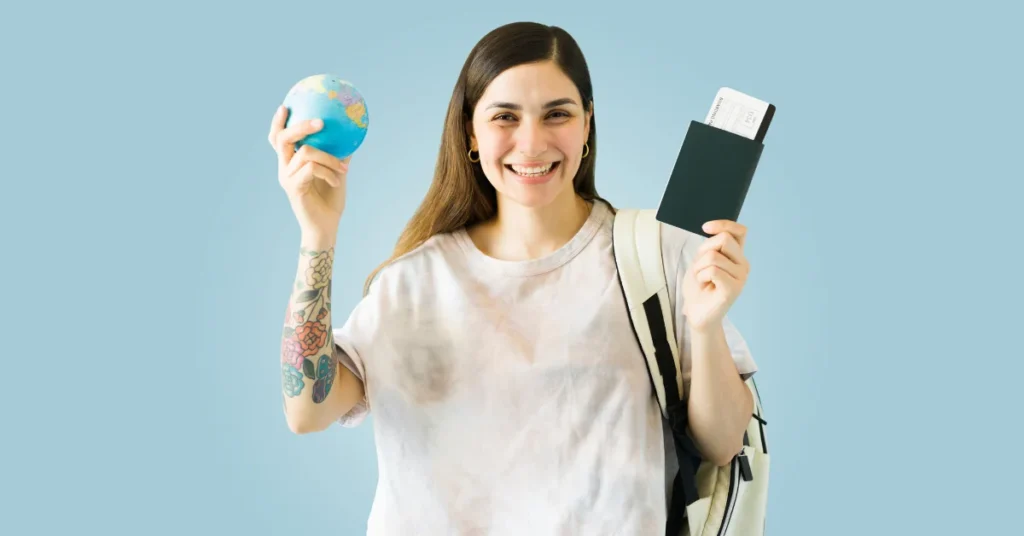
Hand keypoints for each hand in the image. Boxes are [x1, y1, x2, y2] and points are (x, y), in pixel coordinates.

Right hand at [268, 105, 349, 236]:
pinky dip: (329, 172)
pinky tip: (338, 181)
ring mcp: (287, 178)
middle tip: (320, 122)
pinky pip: (312, 168)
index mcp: (290, 163)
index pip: (277, 140)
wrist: (326, 227)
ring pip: (305, 153)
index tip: (286, 106)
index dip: (278, 123)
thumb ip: (338, 155)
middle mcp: (284, 169)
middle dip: (300, 126)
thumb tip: (350, 135)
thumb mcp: (337, 174)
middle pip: (282, 139)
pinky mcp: (294, 188)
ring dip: (329, 158)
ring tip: (344, 168)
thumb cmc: (331, 201)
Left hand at [681, 220, 750, 331]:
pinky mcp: (734, 289)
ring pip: (713, 256)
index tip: (705, 227)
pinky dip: (701, 277)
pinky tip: (705, 286)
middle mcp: (743, 264)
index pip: (739, 231)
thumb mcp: (701, 260)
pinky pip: (712, 270)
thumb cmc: (698, 286)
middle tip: (700, 269)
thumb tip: (715, 231)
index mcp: (737, 256)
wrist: (696, 313)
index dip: (724, 224)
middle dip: (703, 251)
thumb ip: (711, 246)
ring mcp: (741, 277)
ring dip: (699, 268)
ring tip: (703, 281)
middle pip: (724, 239)